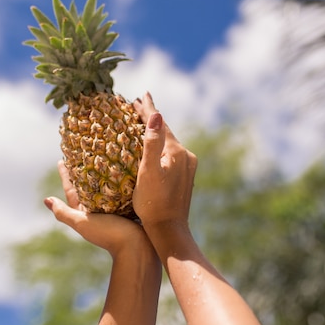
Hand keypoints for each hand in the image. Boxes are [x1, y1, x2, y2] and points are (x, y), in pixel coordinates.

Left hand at [44, 160, 151, 256]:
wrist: (137, 246)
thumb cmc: (108, 233)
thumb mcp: (82, 222)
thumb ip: (64, 213)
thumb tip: (46, 199)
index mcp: (85, 213)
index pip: (71, 191)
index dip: (66, 176)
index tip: (61, 160)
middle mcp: (99, 210)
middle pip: (88, 187)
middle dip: (84, 171)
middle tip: (82, 154)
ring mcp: (114, 209)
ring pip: (106, 187)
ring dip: (103, 174)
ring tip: (102, 156)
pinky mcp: (129, 206)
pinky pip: (122, 190)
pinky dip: (120, 179)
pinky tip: (123, 169)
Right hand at [132, 93, 197, 226]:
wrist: (169, 231)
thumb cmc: (153, 203)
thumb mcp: (148, 171)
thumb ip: (151, 143)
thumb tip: (156, 115)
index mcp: (176, 152)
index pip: (160, 124)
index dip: (148, 109)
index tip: (142, 94)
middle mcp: (186, 156)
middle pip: (165, 131)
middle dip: (151, 118)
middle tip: (137, 104)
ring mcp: (187, 167)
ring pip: (168, 143)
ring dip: (156, 132)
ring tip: (143, 122)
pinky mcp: (185, 177)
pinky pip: (171, 154)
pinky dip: (160, 146)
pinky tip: (154, 148)